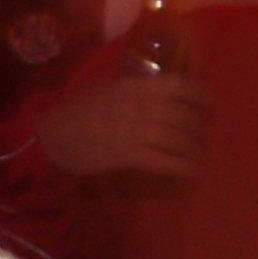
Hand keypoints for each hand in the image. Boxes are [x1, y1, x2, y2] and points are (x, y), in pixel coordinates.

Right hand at [36, 67, 209, 181]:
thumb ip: (137, 90)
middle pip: (182, 116)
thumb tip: (169, 94)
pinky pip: (164, 161)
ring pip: (177, 139)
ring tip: (198, 154)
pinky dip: (183, 167)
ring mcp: (132, 131)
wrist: (48, 138)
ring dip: (193, 149)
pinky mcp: (126, 156)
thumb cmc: (77, 112)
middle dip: (199, 127)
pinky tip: (193, 172)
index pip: (179, 86)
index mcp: (132, 86)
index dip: (200, 96)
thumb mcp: (107, 90)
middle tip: (203, 135)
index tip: (209, 106)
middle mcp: (137, 106)